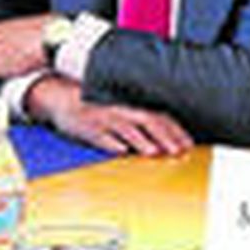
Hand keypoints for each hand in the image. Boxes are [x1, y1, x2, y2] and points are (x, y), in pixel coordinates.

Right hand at [25, 75, 192, 156]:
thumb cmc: (97, 107)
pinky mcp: (88, 128)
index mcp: (132, 105)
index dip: (176, 131)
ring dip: (140, 141)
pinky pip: (101, 137)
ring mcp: (104, 118)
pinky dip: (112, 144)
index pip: (160, 116)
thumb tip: (167, 138)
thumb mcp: (121, 109)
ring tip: (153, 152)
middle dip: (165, 137)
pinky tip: (122, 152)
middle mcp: (121, 109)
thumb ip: (142, 121)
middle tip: (178, 151)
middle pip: (148, 121)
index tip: (188, 145)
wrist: (61, 97)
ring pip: (126, 129)